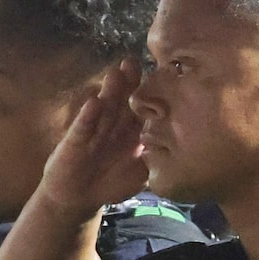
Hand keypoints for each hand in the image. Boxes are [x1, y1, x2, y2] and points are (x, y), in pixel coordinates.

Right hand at [35, 61, 151, 218]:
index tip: (162, 75)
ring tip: (116, 73)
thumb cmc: (111, 182)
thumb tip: (182, 151)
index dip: (151, 92)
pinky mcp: (75, 141)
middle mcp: (113, 124)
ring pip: (104, 108)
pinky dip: (88, 116)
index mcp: (131, 129)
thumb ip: (156, 160)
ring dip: (110, 91)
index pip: (143, 107)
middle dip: (129, 81)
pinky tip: (93, 103)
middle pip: (123, 100)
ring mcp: (94, 130)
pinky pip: (83, 127)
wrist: (77, 197)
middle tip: (134, 62)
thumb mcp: (140, 173)